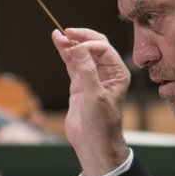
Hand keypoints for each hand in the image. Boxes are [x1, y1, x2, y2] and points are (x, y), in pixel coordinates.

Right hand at [50, 27, 129, 175]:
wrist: (94, 144)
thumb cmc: (102, 123)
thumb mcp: (95, 96)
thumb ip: (87, 71)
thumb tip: (80, 47)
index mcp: (117, 73)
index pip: (104, 49)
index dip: (89, 43)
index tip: (75, 45)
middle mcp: (107, 73)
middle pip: (94, 46)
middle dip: (81, 37)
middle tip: (67, 31)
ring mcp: (92, 78)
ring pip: (81, 54)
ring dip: (70, 44)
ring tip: (57, 35)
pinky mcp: (80, 85)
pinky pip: (73, 64)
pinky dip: (65, 54)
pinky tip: (58, 44)